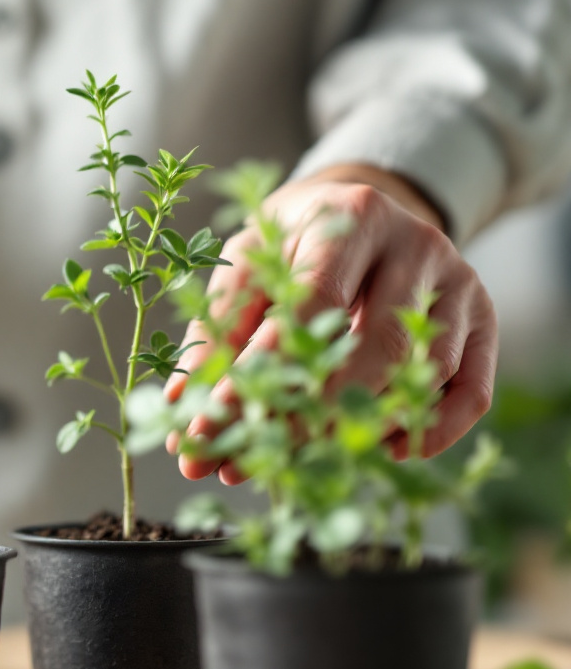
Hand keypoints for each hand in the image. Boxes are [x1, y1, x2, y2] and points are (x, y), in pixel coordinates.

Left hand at [167, 164, 497, 482]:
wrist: (363, 206)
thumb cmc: (292, 240)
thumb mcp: (247, 262)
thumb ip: (217, 331)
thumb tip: (183, 410)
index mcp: (351, 216)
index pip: (311, 304)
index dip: (264, 371)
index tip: (216, 425)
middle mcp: (416, 245)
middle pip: (377, 344)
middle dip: (312, 411)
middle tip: (257, 456)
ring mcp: (459, 283)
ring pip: (423, 372)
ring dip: (361, 428)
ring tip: (301, 462)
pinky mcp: (485, 320)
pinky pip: (470, 391)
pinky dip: (429, 430)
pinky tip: (382, 450)